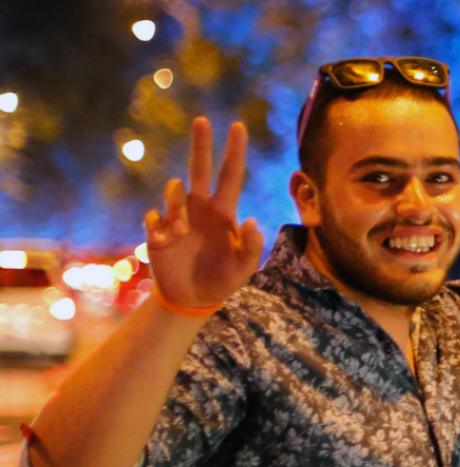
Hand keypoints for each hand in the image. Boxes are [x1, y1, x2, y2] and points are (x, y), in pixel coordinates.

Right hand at [144, 117, 265, 310]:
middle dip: (201, 145)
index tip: (238, 126)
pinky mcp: (158, 231)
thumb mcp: (244, 268)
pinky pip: (154, 216)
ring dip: (176, 206)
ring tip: (181, 233)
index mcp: (223, 213)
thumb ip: (252, 247)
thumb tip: (250, 219)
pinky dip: (160, 224)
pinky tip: (167, 239)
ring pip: (173, 190)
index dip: (234, 152)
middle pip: (199, 169)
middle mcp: (200, 208)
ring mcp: (178, 217)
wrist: (192, 298)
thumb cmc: (222, 280)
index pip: (230, 176)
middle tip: (203, 120)